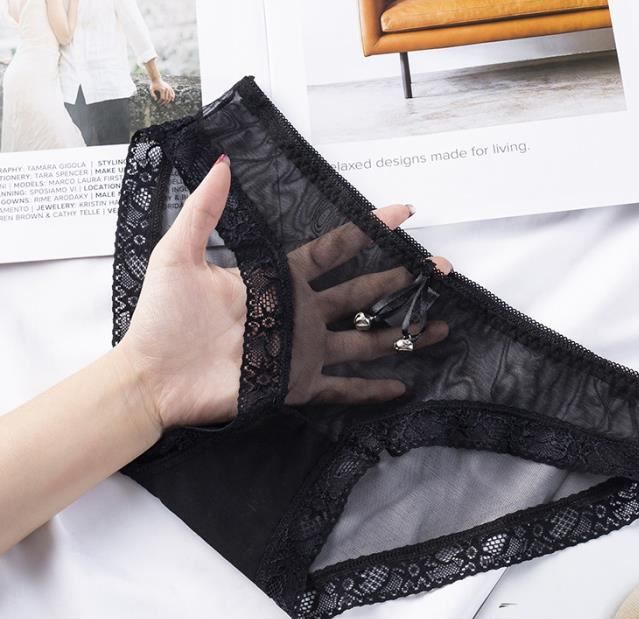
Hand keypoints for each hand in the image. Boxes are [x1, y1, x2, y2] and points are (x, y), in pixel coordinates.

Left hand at [119, 155, 450, 430]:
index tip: (402, 214)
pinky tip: (403, 388)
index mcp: (279, 280)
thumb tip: (223, 162)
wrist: (153, 374)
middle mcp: (299, 314)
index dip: (368, 230)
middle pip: (362, 293)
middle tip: (438, 267)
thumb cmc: (164, 317)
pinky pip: (343, 389)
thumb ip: (205, 209)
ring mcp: (302, 351)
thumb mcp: (180, 253)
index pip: (335, 249)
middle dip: (401, 278)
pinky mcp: (297, 385)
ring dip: (402, 333)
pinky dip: (372, 391)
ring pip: (364, 340)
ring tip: (439, 325)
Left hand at [149, 77, 174, 103]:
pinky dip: (173, 97)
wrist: (156, 78)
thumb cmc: (153, 84)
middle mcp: (166, 89)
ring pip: (170, 97)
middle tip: (162, 104)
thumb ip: (152, 95)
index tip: (158, 103)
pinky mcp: (170, 87)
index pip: (163, 98)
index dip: (160, 102)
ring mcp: (169, 88)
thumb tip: (156, 100)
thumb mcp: (151, 89)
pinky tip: (172, 100)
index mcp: (162, 89)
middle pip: (167, 98)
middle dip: (164, 102)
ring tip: (166, 103)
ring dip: (168, 101)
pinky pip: (173, 93)